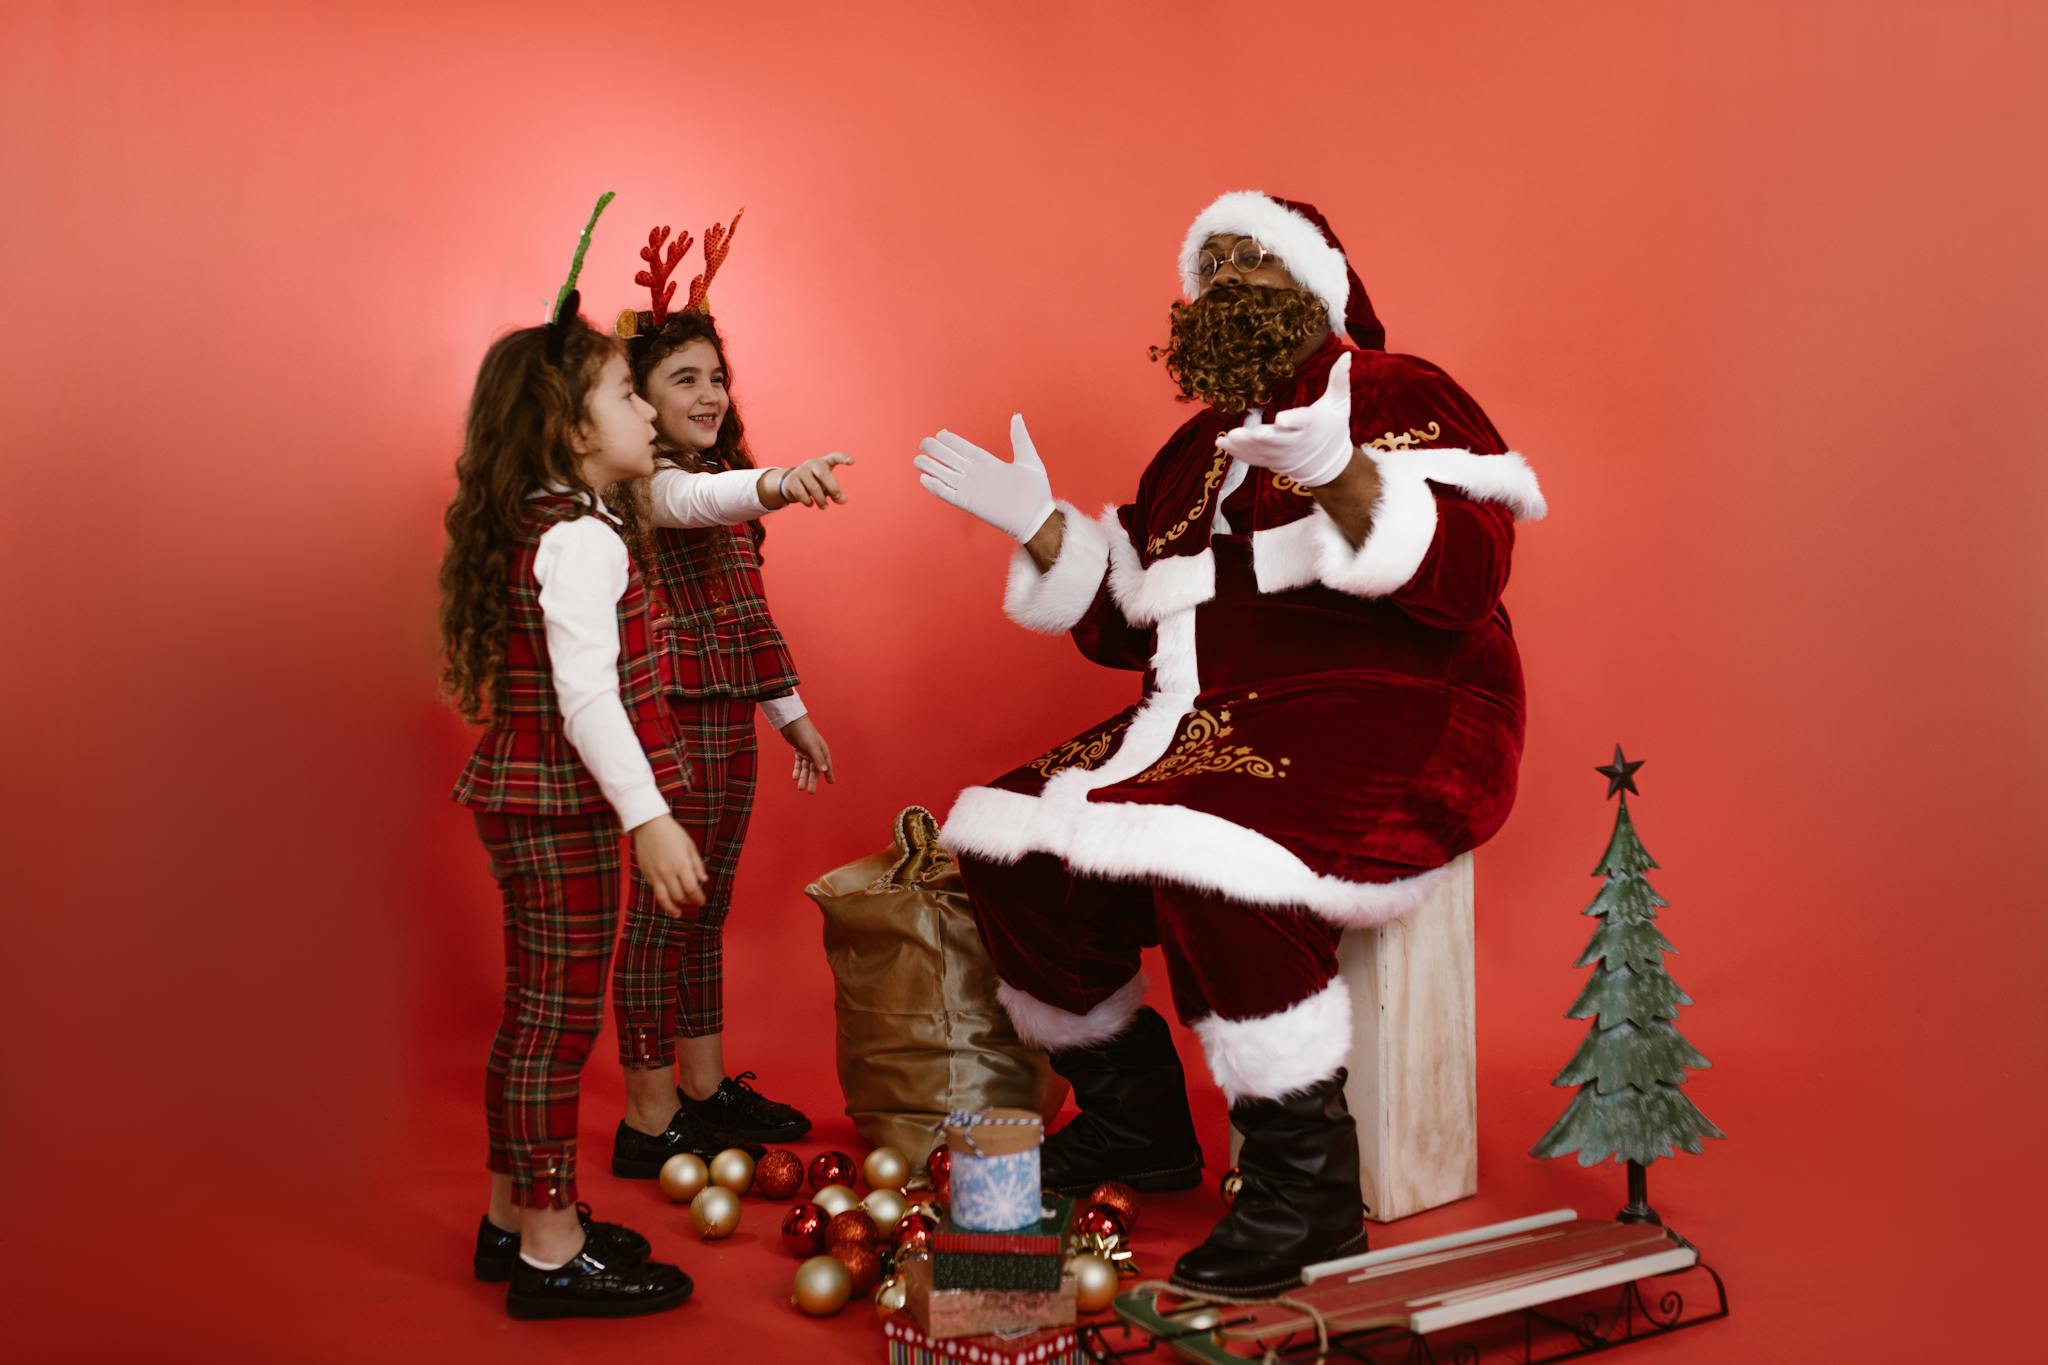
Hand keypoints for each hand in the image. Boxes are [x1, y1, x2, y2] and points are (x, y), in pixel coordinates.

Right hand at [631, 814, 706, 917]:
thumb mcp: (690, 846)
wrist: (649, 825)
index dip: (699, 898)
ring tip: (679, 913)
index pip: (692, 889)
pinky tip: (668, 905)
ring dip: (674, 908)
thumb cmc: (672, 833)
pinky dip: (663, 902)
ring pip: (666, 899)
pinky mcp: (647, 875)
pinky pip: (656, 893)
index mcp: (682, 864)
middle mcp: (668, 872)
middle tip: (694, 903)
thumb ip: (697, 865)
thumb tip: (703, 880)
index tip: (702, 901)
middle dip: (689, 902)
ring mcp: (656, 875)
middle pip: (680, 896)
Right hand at [774, 452, 852, 508]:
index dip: (843, 458)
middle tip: (838, 498)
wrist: (790, 484)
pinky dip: (809, 502)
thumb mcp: (827, 488)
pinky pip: (802, 494)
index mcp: (824, 463)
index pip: (834, 457)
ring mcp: (800, 471)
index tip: (852, 461)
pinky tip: (811, 503)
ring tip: (824, 506)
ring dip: (821, 500)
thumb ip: (836, 494)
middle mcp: (812, 464)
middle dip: (833, 487)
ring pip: (814, 487)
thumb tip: (843, 500)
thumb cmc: (814, 484)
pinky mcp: (791, 480)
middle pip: (823, 473)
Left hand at [779, 714, 833, 793]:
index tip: (831, 783)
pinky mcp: (798, 750)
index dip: (829, 774)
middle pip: (814, 769)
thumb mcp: (812, 746)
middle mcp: (815, 752)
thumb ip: (818, 758)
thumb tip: (825, 770)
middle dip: (812, 780)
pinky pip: (799, 763)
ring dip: (803, 777)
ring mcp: (807, 751)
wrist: (791, 721)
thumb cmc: (804, 732)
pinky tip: (794, 777)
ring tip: (800, 788)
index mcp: (822, 750)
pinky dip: (797, 770)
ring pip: (805, 768)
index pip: (826, 765)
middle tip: (810, 792)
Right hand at [914, 414, 1056, 542]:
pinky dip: (935, 487)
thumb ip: (1020, 438)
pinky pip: (948, 494)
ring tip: (917, 459)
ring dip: (930, 467)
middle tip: (923, 443)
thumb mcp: (1029, 459)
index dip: (950, 440)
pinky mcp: (969, 503)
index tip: (940, 433)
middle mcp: (976, 474)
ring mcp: (971, 488)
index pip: (963, 448)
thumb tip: (1017, 416)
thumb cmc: (1036, 491)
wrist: (1037, 517)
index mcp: (987, 462)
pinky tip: (924, 479)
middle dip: (935, 450)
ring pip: (945, 475)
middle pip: (949, 459)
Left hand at [1215, 350, 1355, 487]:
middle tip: (1246, 433)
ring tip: (1228, 437)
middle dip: (1263, 438)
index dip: (1293, 420)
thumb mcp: (1340, 403)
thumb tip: (1347, 354)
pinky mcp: (1272, 461)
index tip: (1281, 419)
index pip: (1303, 422)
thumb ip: (1339, 380)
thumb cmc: (1333, 428)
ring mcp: (1282, 454)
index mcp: (1312, 424)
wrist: (1329, 464)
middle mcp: (1296, 442)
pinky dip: (1238, 453)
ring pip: (1262, 451)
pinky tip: (1222, 443)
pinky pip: (1254, 459)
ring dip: (1244, 445)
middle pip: (1278, 440)